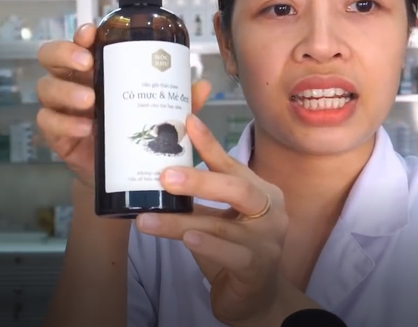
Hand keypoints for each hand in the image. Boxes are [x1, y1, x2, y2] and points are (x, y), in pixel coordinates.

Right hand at [36, 23, 210, 190]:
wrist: (124, 169)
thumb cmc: (139, 130)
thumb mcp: (160, 112)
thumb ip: (178, 100)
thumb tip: (203, 85)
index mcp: (99, 70)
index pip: (82, 43)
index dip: (82, 34)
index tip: (92, 33)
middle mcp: (76, 82)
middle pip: (52, 57)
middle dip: (65, 54)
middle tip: (87, 63)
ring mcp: (63, 108)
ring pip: (47, 89)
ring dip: (66, 91)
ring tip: (89, 102)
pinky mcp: (58, 134)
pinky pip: (48, 123)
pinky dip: (64, 124)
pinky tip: (83, 129)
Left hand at [136, 115, 316, 326]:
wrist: (257, 295)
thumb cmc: (234, 248)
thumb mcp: (220, 216)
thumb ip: (201, 198)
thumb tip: (160, 173)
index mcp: (261, 191)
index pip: (232, 165)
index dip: (210, 144)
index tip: (188, 122)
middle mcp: (271, 210)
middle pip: (237, 188)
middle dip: (200, 180)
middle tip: (165, 176)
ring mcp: (268, 240)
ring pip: (222, 224)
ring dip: (180, 221)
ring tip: (147, 219)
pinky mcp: (259, 267)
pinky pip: (231, 253)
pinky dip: (208, 245)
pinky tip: (188, 239)